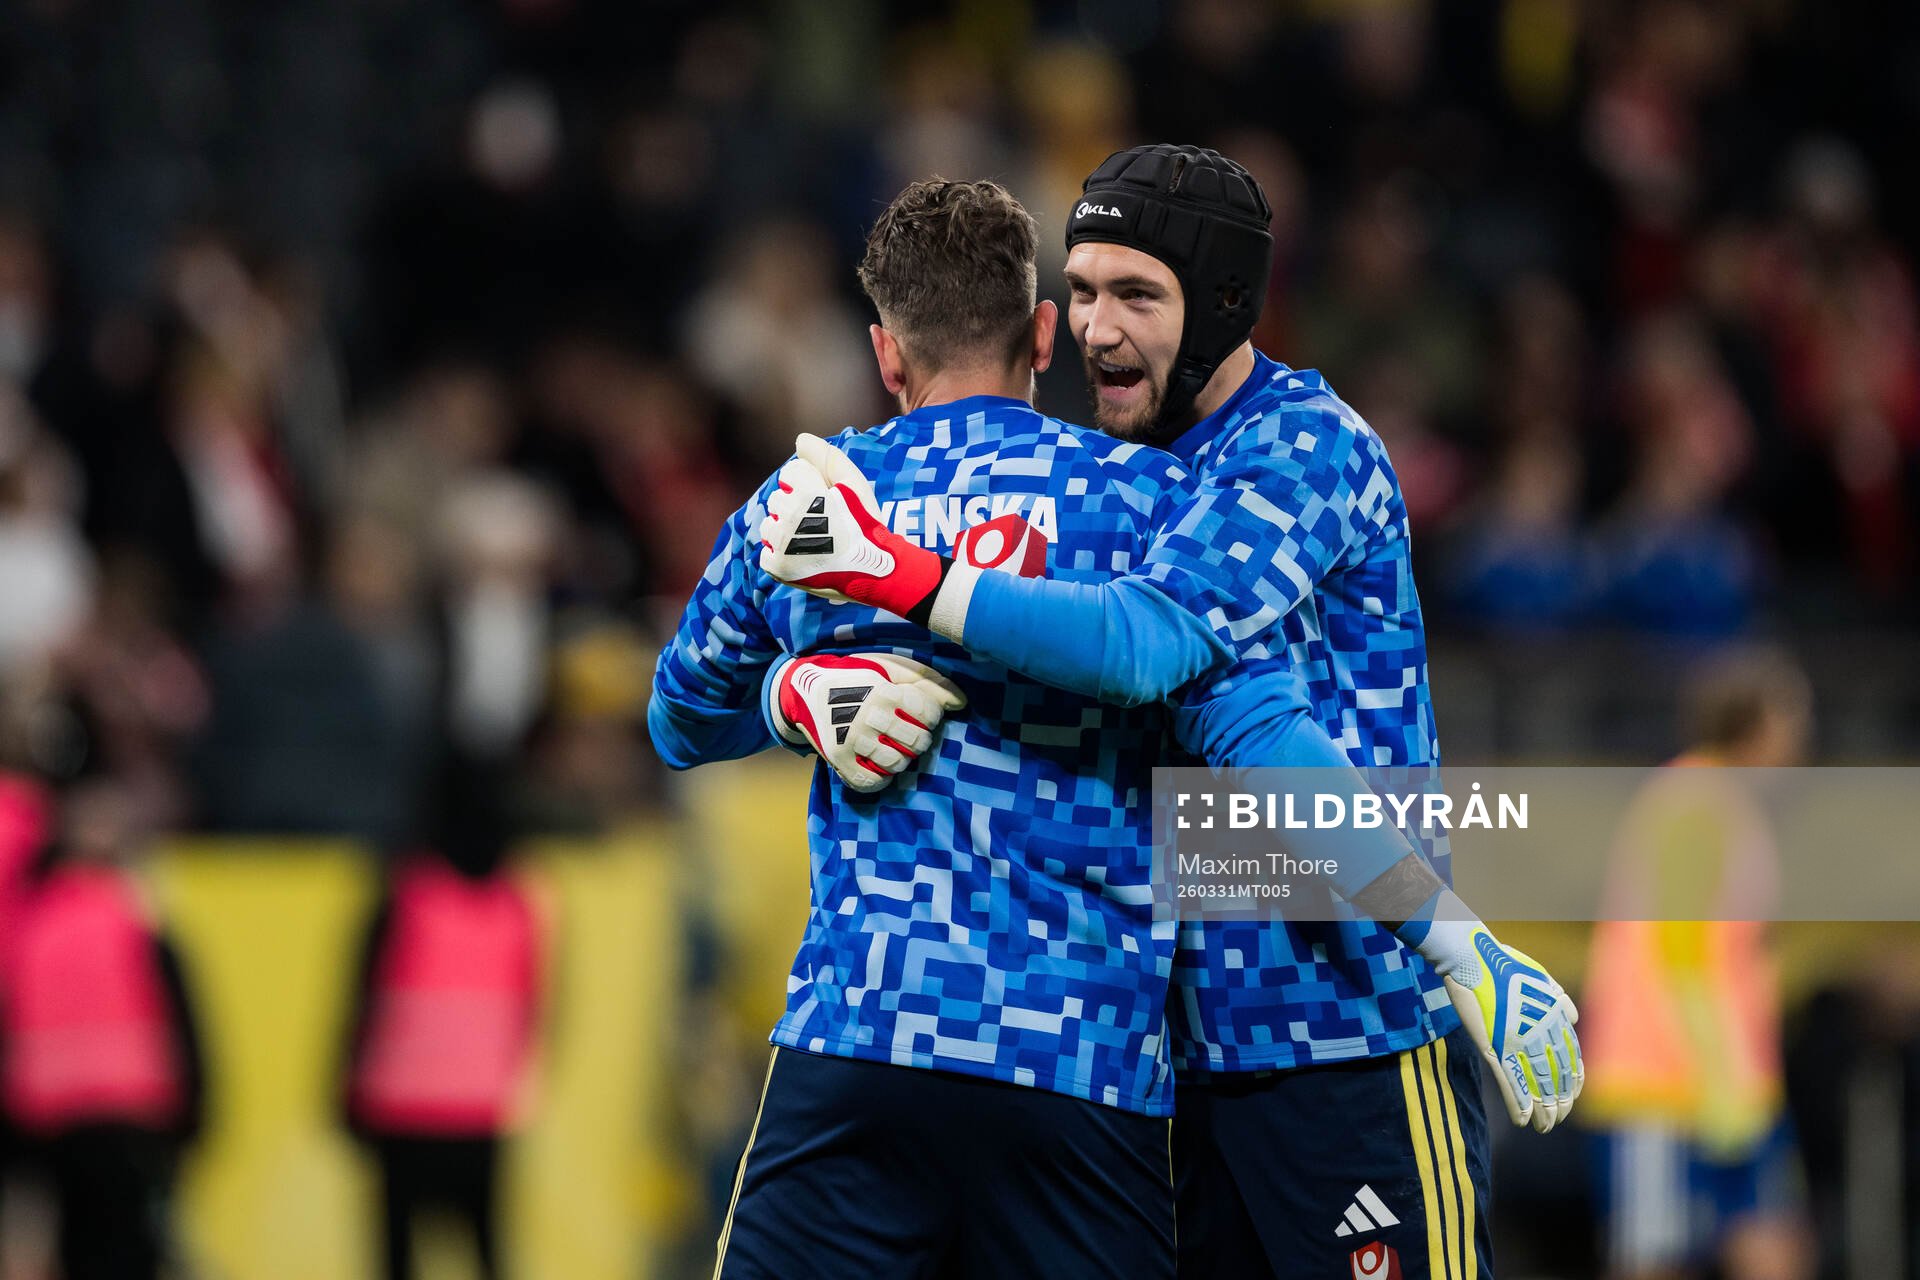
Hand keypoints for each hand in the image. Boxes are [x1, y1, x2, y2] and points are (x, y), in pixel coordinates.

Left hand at [758, 434, 947, 620]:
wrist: (874, 571)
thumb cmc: (866, 523)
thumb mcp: (854, 484)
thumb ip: (826, 457)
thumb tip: (800, 440)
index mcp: (808, 492)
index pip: (789, 473)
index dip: (808, 484)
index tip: (824, 499)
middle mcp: (791, 516)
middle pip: (778, 498)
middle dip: (796, 506)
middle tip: (822, 523)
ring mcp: (783, 544)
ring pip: (769, 525)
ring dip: (785, 530)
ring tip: (812, 540)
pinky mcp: (778, 568)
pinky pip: (767, 553)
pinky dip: (780, 556)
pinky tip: (804, 556)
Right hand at [773, 652, 965, 792]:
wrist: (808, 689)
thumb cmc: (860, 680)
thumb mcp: (892, 670)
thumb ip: (929, 683)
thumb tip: (962, 703)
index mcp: (886, 691)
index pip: (930, 714)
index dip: (932, 716)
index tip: (920, 714)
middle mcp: (869, 715)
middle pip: (918, 742)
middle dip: (919, 740)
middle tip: (908, 734)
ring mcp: (852, 739)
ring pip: (897, 764)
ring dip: (901, 760)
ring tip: (892, 749)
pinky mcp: (838, 758)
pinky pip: (871, 782)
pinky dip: (880, 778)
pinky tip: (878, 765)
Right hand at [1439, 927, 1582, 1132]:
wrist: (1471, 955)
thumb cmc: (1501, 961)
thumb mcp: (1539, 975)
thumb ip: (1558, 999)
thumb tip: (1574, 1018)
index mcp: (1552, 1017)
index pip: (1569, 1057)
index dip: (1572, 1080)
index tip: (1572, 1096)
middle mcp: (1540, 1032)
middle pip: (1555, 1075)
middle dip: (1559, 1101)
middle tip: (1558, 1118)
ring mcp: (1517, 1041)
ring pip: (1536, 1084)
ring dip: (1542, 1110)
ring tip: (1544, 1127)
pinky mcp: (1493, 1046)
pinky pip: (1510, 1082)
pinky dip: (1518, 1104)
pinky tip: (1523, 1121)